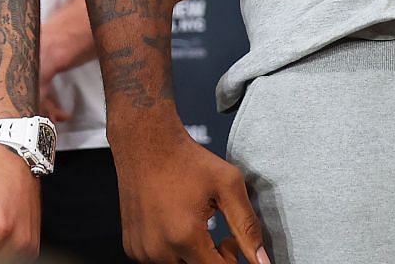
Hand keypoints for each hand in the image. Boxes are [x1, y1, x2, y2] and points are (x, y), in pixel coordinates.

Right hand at [115, 125, 268, 263]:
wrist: (145, 142)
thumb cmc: (184, 159)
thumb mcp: (227, 185)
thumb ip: (247, 226)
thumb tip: (262, 260)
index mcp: (184, 236)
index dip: (231, 260)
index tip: (231, 241)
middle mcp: (159, 248)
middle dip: (212, 259)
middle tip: (215, 231)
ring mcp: (142, 250)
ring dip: (191, 255)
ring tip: (193, 224)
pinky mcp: (133, 247)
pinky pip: (159, 260)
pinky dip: (171, 249)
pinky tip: (174, 224)